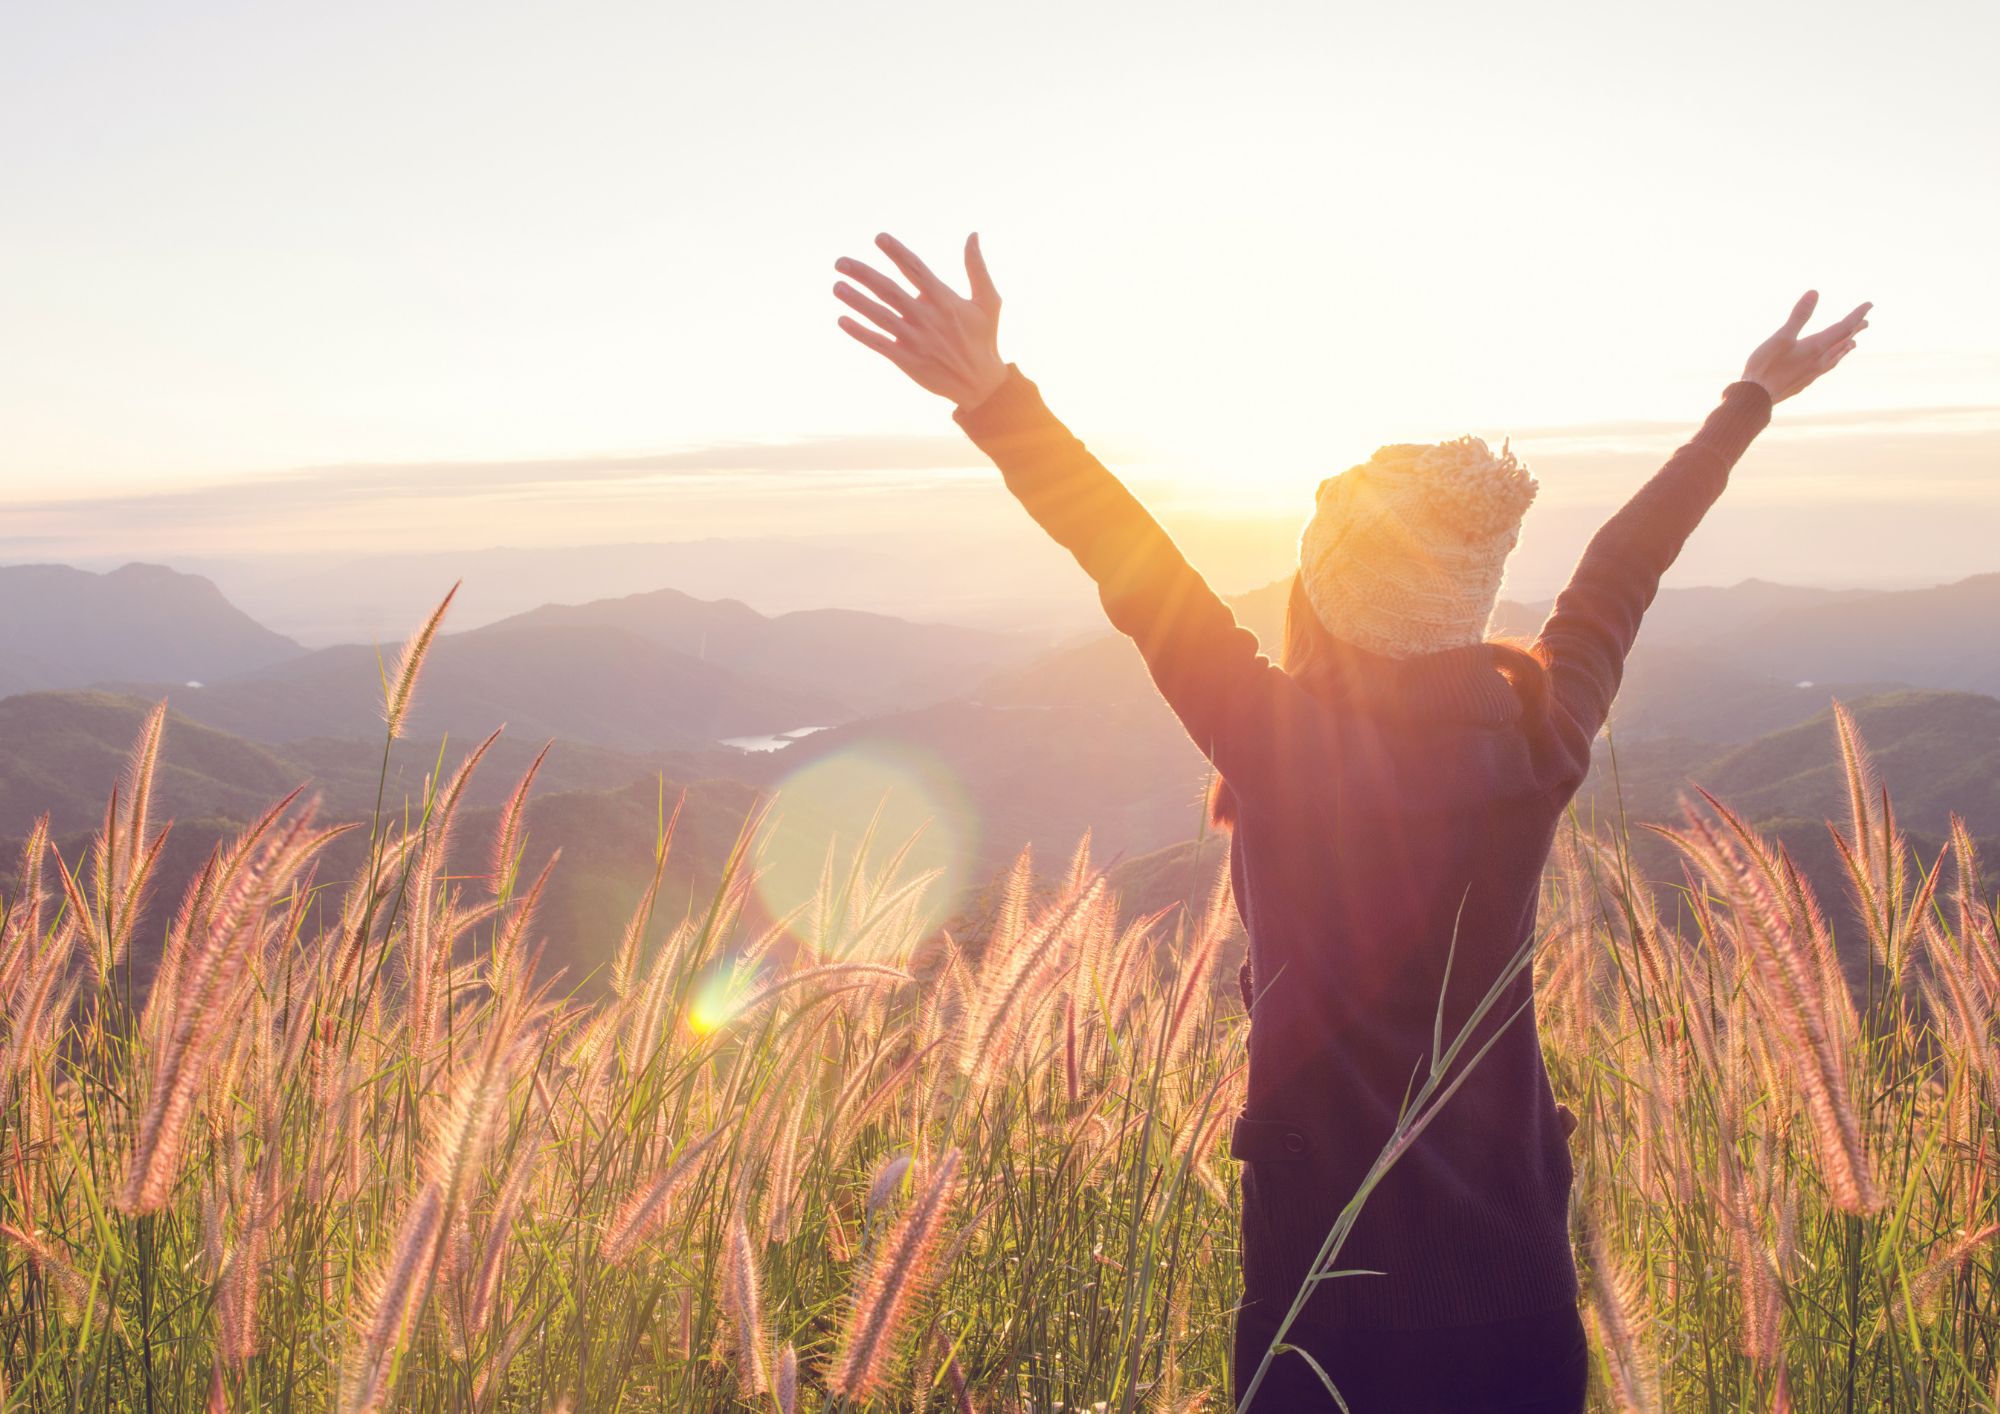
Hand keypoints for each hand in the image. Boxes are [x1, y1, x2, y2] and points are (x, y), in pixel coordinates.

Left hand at [835, 233, 1007, 408]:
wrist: (981, 384)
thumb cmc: (984, 338)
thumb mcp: (988, 301)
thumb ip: (977, 267)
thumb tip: (973, 234)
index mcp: (945, 300)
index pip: (916, 270)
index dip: (897, 253)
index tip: (879, 238)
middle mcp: (927, 318)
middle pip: (890, 291)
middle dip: (863, 275)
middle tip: (840, 262)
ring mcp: (916, 340)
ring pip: (880, 316)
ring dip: (856, 300)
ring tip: (836, 286)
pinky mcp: (907, 360)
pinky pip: (879, 344)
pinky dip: (860, 332)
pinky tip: (842, 320)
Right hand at [1741, 291, 1871, 403]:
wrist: (1756, 398)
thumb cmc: (1766, 366)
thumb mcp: (1781, 337)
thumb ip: (1799, 316)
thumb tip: (1814, 293)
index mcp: (1816, 347)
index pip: (1844, 327)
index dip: (1857, 315)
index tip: (1869, 304)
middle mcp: (1819, 361)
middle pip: (1843, 342)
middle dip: (1855, 330)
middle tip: (1866, 322)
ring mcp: (1812, 373)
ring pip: (1835, 358)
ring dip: (1846, 348)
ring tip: (1853, 344)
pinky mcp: (1803, 382)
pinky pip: (1825, 368)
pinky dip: (1833, 360)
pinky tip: (1827, 364)